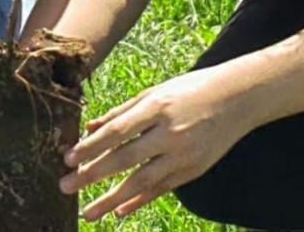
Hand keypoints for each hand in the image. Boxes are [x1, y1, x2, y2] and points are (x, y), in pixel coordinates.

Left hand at [60, 67, 256, 221]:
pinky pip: (161, 189)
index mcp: (157, 108)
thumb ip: (122, 112)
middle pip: (124, 159)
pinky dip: (139, 201)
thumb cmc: (190, 90)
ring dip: (111, 199)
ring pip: (141, 181)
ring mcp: (183, 154)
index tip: (68, 159)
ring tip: (89, 212)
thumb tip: (90, 128)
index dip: (91, 147)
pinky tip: (120, 211)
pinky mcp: (193, 170)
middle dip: (92, 175)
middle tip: (66, 186)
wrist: (237, 99)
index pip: (117, 131)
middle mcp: (169, 133)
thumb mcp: (154, 93)